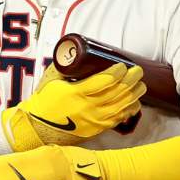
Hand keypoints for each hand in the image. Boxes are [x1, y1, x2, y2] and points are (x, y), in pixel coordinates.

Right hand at [3, 63, 144, 151]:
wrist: (38, 126)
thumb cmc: (44, 101)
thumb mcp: (51, 78)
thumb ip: (65, 65)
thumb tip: (75, 51)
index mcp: (76, 93)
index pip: (103, 81)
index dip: (116, 73)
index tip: (122, 65)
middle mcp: (88, 107)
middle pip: (117, 93)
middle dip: (131, 81)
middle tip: (138, 71)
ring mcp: (94, 120)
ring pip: (120, 107)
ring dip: (133, 95)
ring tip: (141, 86)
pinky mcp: (96, 129)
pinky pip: (117, 120)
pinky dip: (128, 111)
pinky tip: (134, 103)